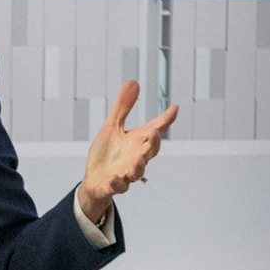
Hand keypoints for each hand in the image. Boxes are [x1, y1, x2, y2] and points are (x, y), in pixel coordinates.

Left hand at [79, 81, 177, 222]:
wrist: (95, 179)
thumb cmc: (107, 152)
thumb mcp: (112, 126)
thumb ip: (123, 107)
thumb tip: (133, 82)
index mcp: (137, 141)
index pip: (155, 129)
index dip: (165, 120)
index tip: (174, 108)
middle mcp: (136, 157)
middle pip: (150, 151)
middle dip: (153, 142)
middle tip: (154, 131)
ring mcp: (126, 173)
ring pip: (137, 171)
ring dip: (138, 165)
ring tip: (137, 159)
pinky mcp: (113, 185)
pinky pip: (117, 186)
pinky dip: (117, 184)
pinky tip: (114, 179)